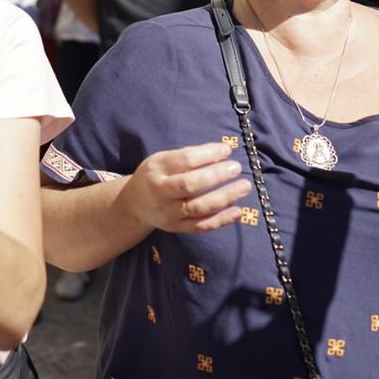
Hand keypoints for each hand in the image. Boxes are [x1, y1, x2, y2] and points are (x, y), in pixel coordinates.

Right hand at [119, 142, 250, 233]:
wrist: (134, 205)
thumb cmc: (156, 176)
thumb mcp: (163, 160)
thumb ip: (188, 157)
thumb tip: (222, 154)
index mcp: (157, 169)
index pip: (184, 160)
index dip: (207, 154)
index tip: (227, 150)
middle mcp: (161, 192)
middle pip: (189, 185)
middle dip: (215, 176)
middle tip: (236, 168)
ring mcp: (169, 213)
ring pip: (198, 208)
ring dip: (224, 197)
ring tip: (244, 186)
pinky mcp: (177, 228)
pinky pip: (200, 226)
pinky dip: (221, 220)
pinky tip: (238, 211)